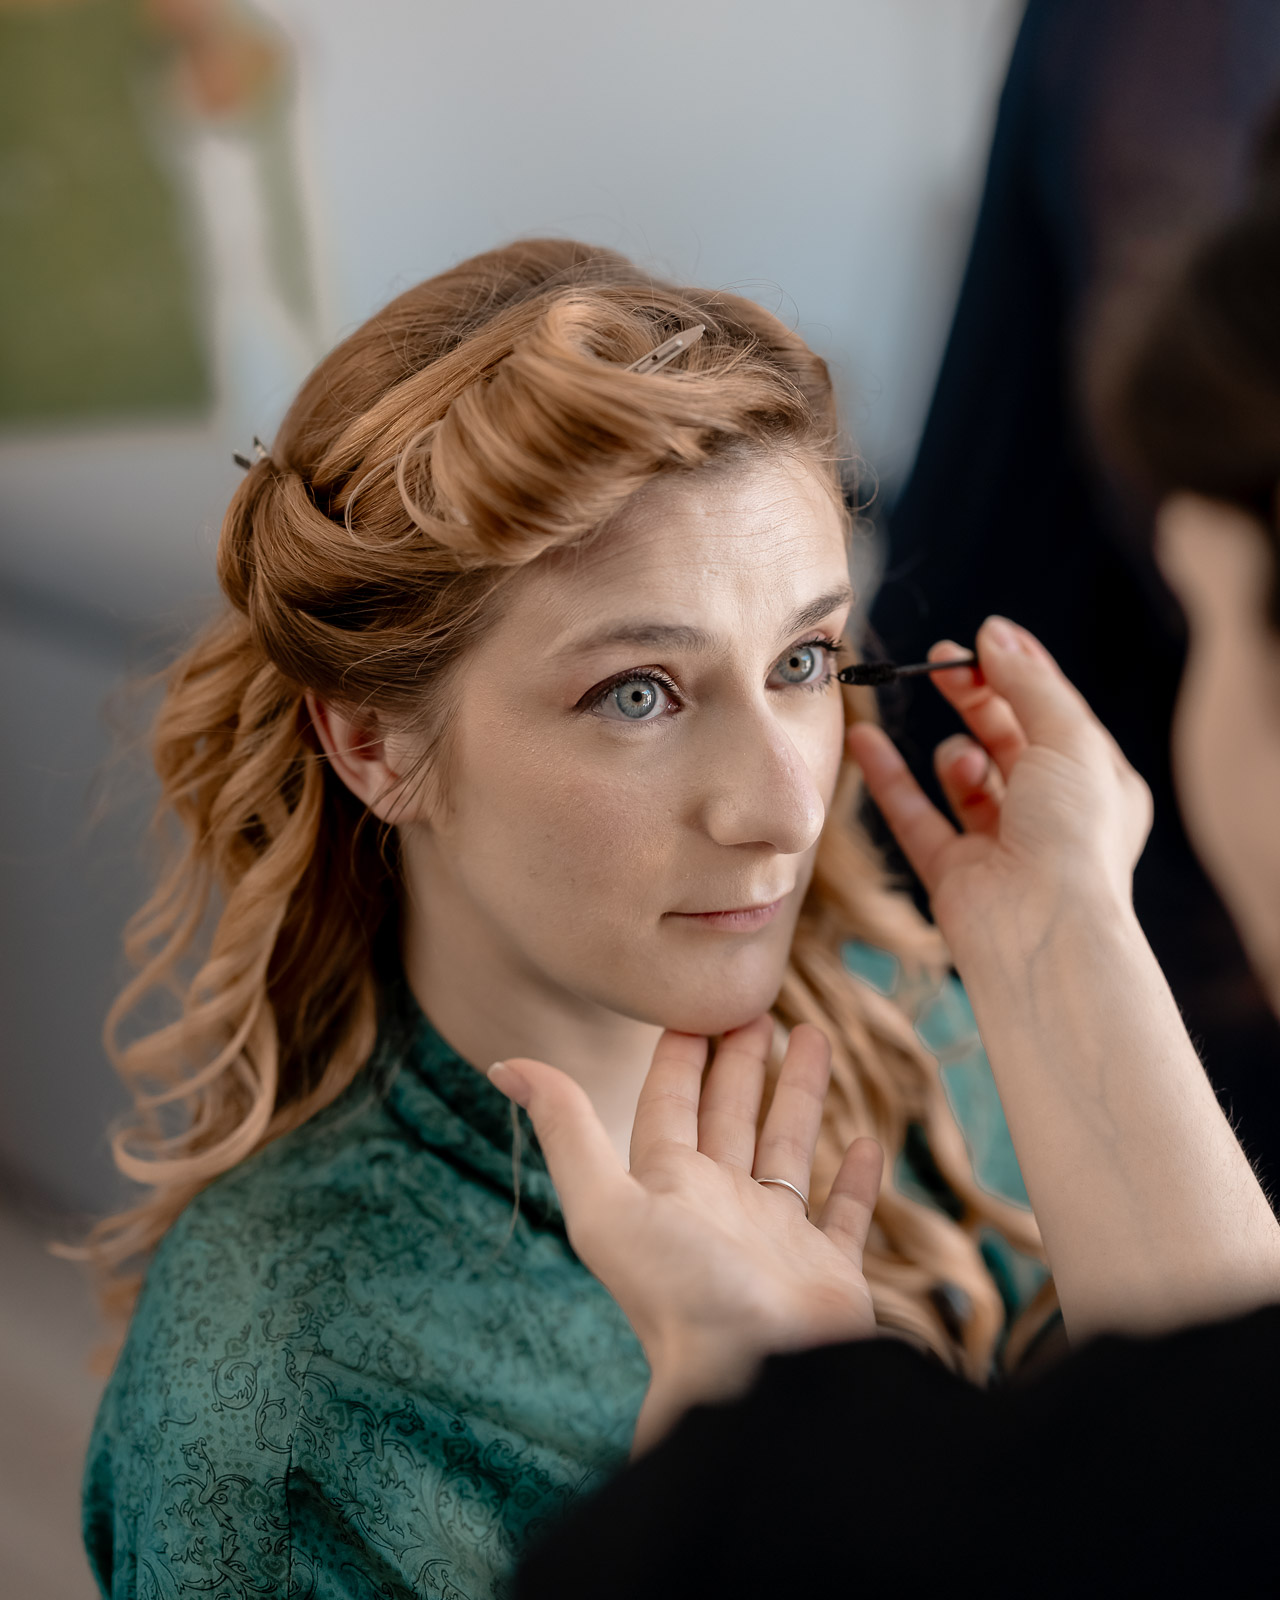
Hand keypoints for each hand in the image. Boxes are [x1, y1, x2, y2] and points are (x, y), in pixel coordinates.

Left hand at [488, 1017, 882, 1453]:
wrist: (752, 1376)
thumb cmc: (678, 1291)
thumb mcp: (606, 1203)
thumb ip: (566, 1129)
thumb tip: (505, 1064)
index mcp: (668, 1190)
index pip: (670, 1106)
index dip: (679, 1057)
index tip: (695, 1008)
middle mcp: (720, 1210)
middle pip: (730, 1117)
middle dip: (740, 1063)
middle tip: (757, 1007)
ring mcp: (775, 1241)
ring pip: (789, 1150)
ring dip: (799, 1096)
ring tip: (815, 1037)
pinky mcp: (828, 1273)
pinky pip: (846, 1216)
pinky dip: (857, 1180)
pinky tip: (868, 1141)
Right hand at [847, 616, 1151, 957]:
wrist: (1042, 930)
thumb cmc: (1074, 837)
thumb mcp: (1068, 738)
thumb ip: (1028, 682)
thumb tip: (993, 634)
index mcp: (1096, 784)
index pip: (1053, 714)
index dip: (1018, 673)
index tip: (980, 638)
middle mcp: (1051, 815)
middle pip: (1006, 737)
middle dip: (976, 698)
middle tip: (941, 662)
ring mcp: (1000, 844)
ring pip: (964, 778)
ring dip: (955, 755)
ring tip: (962, 763)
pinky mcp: (952, 872)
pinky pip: (913, 814)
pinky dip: (889, 777)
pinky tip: (865, 738)